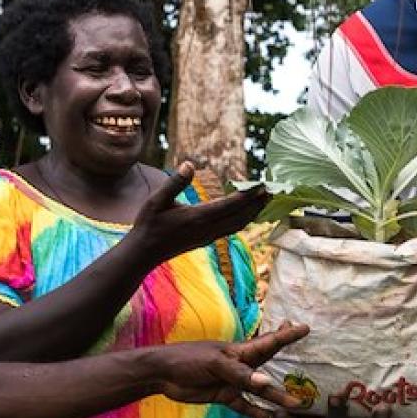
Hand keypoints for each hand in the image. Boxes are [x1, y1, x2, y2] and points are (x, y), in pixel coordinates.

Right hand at [128, 163, 269, 265]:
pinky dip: (242, 220)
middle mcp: (206, 229)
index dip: (248, 195)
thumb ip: (175, 182)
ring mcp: (207, 237)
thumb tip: (189, 164)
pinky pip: (230, 230)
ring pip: (237, 225)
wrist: (144, 253)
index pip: (230, 205)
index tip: (261, 185)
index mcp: (197, 217)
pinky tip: (246, 214)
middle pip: (240, 216)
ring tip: (264, 201)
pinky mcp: (205, 240)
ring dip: (253, 213)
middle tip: (272, 190)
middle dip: (257, 204)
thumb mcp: (157, 200)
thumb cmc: (148, 224)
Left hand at [151, 322, 308, 417]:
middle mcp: (240, 365)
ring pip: (260, 390)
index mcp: (240, 351)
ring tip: (296, 404)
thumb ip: (241, 374)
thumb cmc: (188, 359)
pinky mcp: (223, 396)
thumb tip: (267, 383)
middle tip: (307, 359)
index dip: (287, 335)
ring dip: (276, 396)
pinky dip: (256, 412)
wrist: (163, 374)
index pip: (269, 342)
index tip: (305, 327)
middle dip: (286, 357)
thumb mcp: (215, 363)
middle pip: (268, 362)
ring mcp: (233, 381)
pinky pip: (244, 405)